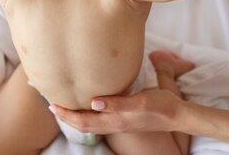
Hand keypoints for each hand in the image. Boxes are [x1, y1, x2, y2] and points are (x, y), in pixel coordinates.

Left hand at [50, 52, 193, 134]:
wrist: (176, 115)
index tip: (52, 104)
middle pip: (83, 125)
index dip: (66, 115)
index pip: (83, 121)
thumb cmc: (160, 105)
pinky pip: (99, 122)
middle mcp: (114, 125)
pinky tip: (89, 105)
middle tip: (52, 104)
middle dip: (66, 117)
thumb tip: (94, 103)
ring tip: (65, 106)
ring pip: (90, 125)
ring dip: (75, 117)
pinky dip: (88, 116)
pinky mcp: (123, 120)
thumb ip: (118, 103)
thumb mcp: (140, 101)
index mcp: (115, 120)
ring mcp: (118, 124)